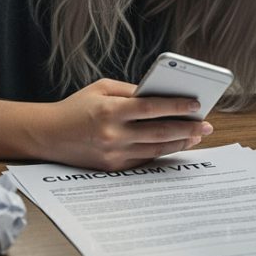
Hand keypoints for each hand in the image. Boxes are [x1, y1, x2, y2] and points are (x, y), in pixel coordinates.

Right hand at [40, 78, 212, 169]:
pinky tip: (175, 145)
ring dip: (179, 142)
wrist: (48, 135)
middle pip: (159, 132)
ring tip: (196, 135)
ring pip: (156, 149)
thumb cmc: (76, 107)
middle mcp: (113, 134)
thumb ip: (131, 91)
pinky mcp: (113, 167)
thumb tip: (161, 94)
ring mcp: (113, 153)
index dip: (177, 106)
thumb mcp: (101, 88)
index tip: (196, 105)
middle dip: (187, 128)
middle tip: (206, 125)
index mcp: (110, 110)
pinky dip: (161, 152)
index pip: (151, 107)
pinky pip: (144, 160)